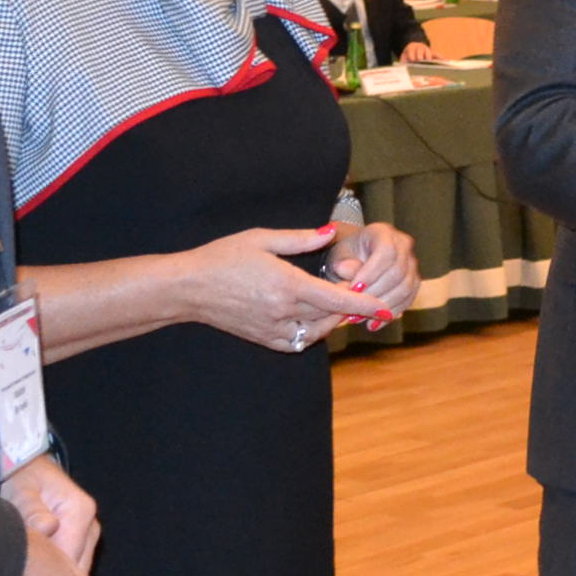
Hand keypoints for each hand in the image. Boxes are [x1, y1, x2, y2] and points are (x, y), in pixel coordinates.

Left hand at [0, 453, 98, 575]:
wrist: (25, 468)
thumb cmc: (21, 478)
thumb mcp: (20, 490)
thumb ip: (32, 510)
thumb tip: (48, 528)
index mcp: (81, 511)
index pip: (69, 560)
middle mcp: (91, 524)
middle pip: (76, 570)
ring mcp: (89, 534)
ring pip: (76, 571)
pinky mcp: (82, 541)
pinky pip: (72, 566)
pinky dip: (55, 573)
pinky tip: (36, 574)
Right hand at [184, 224, 391, 353]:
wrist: (189, 288)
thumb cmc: (223, 257)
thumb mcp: (262, 238)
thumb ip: (300, 238)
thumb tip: (330, 233)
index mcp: (286, 285)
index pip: (336, 298)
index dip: (364, 303)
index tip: (387, 307)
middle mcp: (283, 311)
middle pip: (330, 315)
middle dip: (349, 307)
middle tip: (361, 293)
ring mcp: (273, 329)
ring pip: (317, 331)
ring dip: (332, 320)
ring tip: (339, 304)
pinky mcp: (264, 339)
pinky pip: (298, 342)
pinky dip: (312, 333)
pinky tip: (314, 319)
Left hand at [323, 219, 420, 323]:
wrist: (354, 261)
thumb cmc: (344, 257)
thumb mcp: (338, 257)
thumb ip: (343, 263)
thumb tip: (347, 270)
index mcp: (383, 233)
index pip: (386, 252)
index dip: (372, 273)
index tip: (354, 289)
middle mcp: (403, 245)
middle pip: (398, 272)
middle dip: (376, 293)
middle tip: (355, 309)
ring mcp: (412, 264)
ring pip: (406, 288)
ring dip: (382, 307)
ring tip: (360, 319)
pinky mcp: (414, 282)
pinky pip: (408, 300)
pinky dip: (390, 314)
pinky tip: (373, 325)